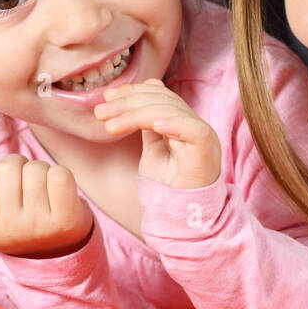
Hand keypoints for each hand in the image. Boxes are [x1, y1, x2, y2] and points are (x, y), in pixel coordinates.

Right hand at [0, 154, 93, 258]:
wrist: (60, 250)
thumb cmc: (19, 225)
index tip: (5, 192)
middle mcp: (10, 232)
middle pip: (8, 167)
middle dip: (18, 168)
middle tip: (26, 187)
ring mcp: (39, 227)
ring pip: (35, 168)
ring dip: (40, 171)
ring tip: (42, 191)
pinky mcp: (67, 220)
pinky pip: (59, 174)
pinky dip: (60, 174)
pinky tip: (58, 192)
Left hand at [93, 78, 221, 188]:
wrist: (182, 216)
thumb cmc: (169, 186)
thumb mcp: (152, 150)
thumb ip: (147, 125)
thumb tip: (130, 100)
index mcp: (183, 122)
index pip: (159, 95)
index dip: (133, 92)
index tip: (107, 96)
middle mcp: (194, 125)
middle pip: (162, 100)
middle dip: (128, 103)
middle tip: (101, 112)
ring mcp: (203, 136)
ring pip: (171, 111)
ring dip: (136, 115)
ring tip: (111, 126)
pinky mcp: (207, 152)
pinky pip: (194, 131)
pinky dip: (174, 124)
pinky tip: (154, 125)